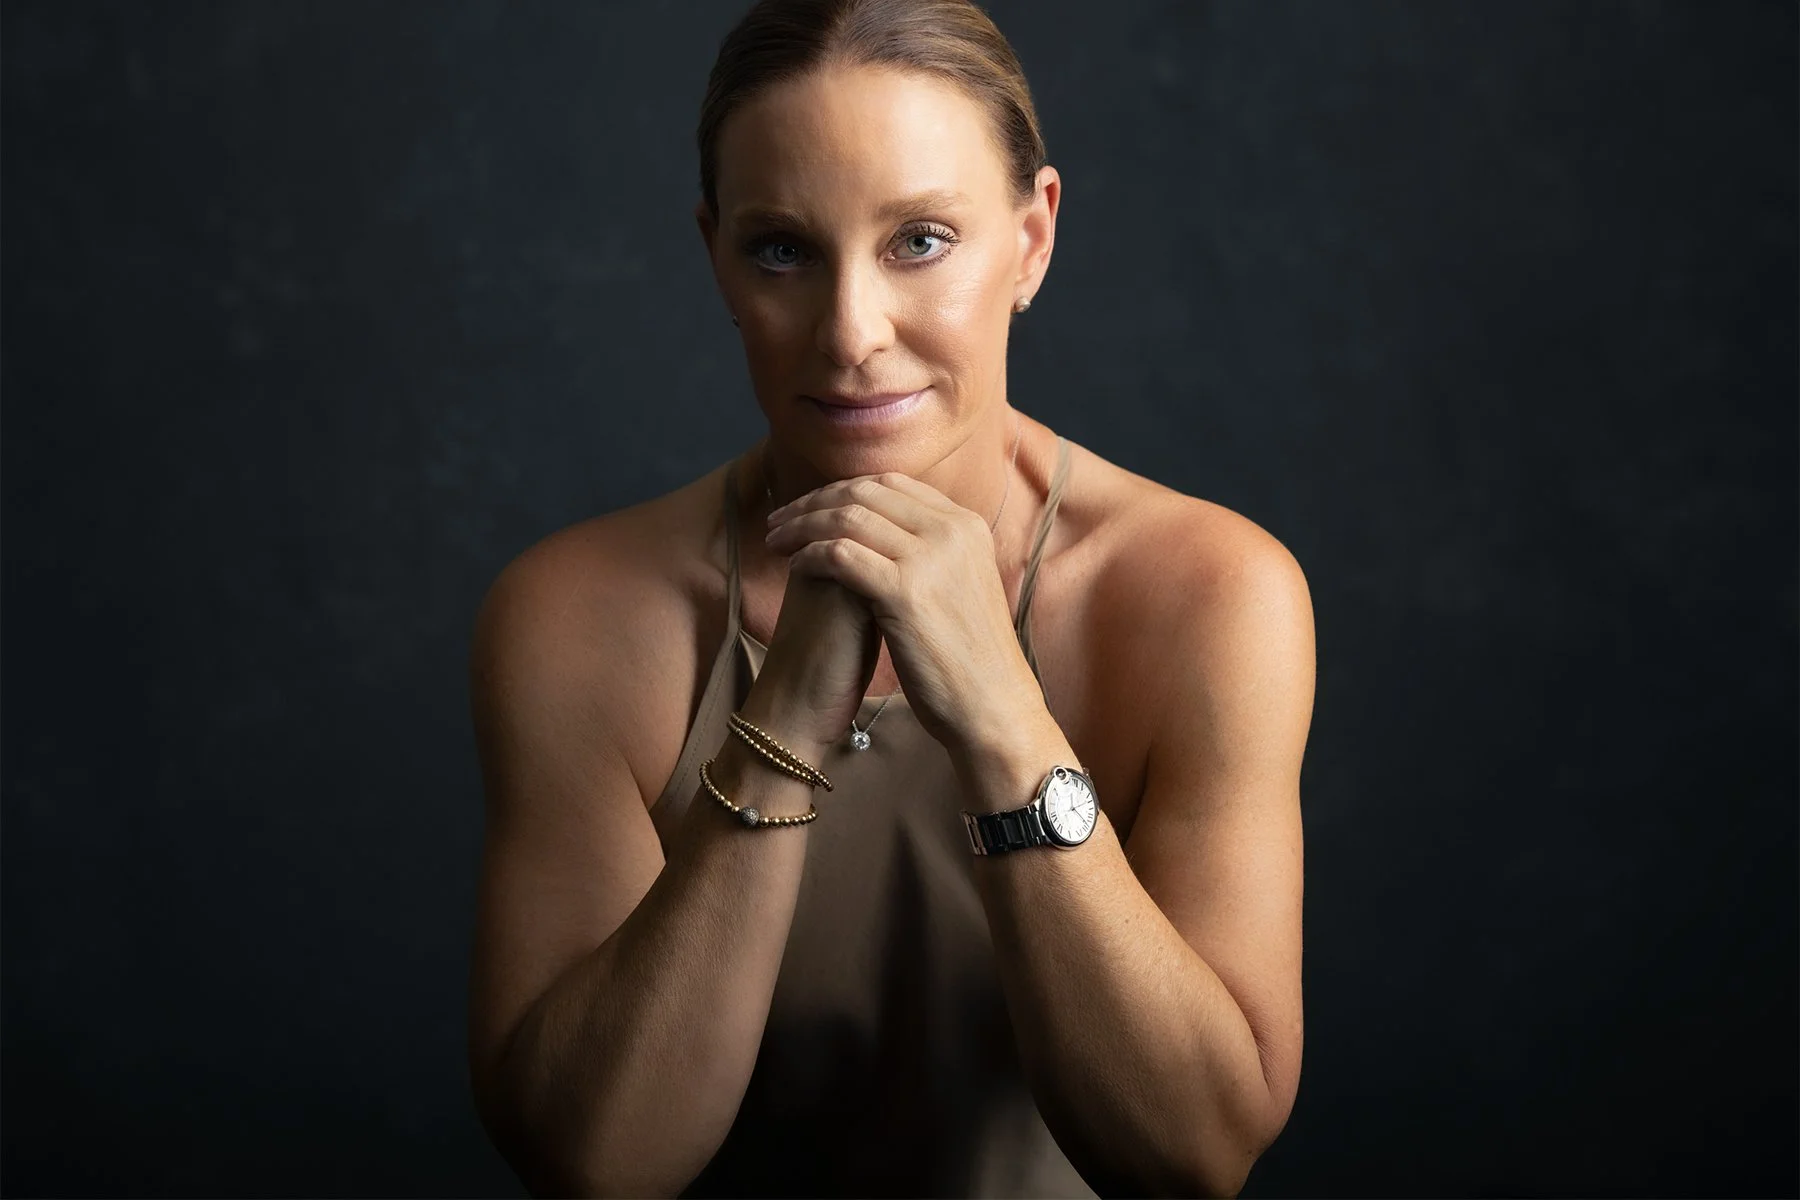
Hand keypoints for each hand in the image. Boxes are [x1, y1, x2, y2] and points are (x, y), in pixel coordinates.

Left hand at [763, 471, 1044, 756]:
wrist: (992, 705)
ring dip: (802, 526)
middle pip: (864, 492)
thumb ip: (931, 552)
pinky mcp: (906, 592)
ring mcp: (930, 558)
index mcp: (966, 524)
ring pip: (846, 519)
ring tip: (776, 542)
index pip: (891, 483)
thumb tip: (886, 535)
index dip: (842, 490)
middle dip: (813, 502)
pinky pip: (840, 555)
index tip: (810, 507)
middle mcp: (952, 530)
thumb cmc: (969, 656)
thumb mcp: (960, 584)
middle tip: (779, 521)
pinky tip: (795, 568)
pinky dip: (810, 556)